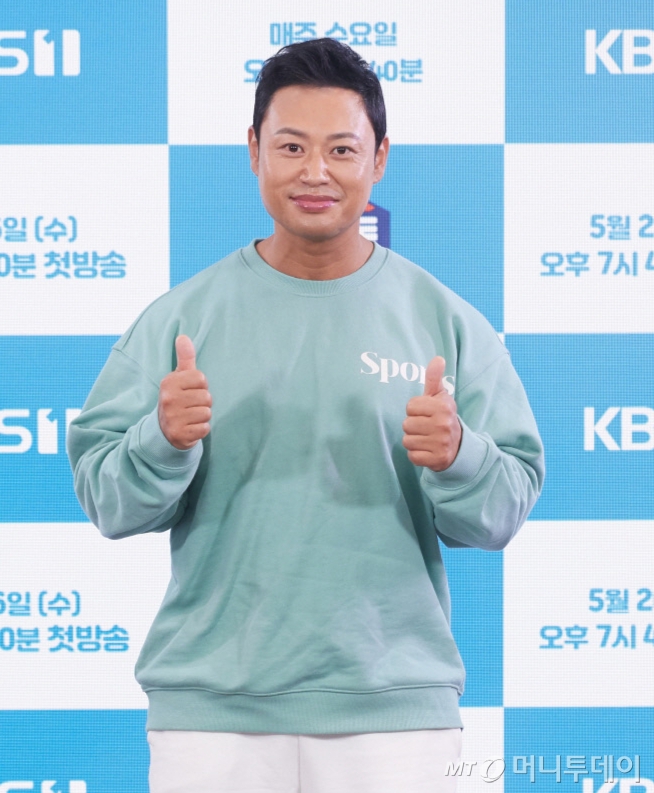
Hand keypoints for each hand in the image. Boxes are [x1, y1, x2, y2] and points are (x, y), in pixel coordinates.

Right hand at [158, 335, 211, 449]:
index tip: (190, 391)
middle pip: (207, 397)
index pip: (202, 379)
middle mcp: (168, 399)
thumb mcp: (179, 378)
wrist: (164, 430)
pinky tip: (190, 428)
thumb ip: (185, 358)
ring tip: (190, 417)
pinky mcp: (179, 434)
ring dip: (202, 416)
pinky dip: (201, 429)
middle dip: (203, 403)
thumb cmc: (178, 399)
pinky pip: (204, 428)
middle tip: (190, 406)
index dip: (201, 386)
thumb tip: (183, 336)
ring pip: (206, 413)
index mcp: (169, 382)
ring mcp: (172, 418)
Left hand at [402, 356, 461, 470]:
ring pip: (407, 440)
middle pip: (406, 424)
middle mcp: (444, 424)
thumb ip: (434, 378)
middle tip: (426, 428)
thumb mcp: (440, 397)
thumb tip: (437, 358)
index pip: (410, 406)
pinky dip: (417, 455)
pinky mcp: (437, 459)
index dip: (415, 411)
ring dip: (414, 441)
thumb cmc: (442, 418)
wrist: (458, 447)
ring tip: (427, 439)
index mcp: (443, 407)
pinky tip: (427, 450)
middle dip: (413, 426)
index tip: (426, 414)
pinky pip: (412, 456)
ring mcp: (441, 443)